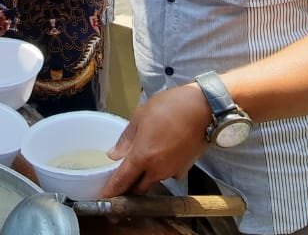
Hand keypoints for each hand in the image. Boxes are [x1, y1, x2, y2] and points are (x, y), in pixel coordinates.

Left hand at [97, 83, 212, 197]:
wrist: (204, 108)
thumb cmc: (170, 108)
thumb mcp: (140, 116)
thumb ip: (125, 139)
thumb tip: (113, 155)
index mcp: (142, 157)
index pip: (121, 182)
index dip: (110, 193)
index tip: (102, 200)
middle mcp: (157, 170)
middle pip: (137, 189)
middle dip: (127, 190)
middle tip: (119, 186)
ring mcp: (172, 171)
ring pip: (153, 182)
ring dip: (144, 178)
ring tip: (141, 164)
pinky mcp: (185, 169)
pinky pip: (168, 175)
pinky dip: (161, 170)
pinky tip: (161, 156)